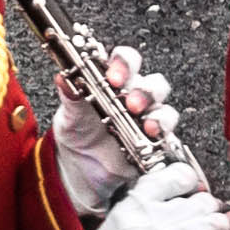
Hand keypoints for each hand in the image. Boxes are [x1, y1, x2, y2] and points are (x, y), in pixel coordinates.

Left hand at [46, 40, 178, 211]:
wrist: (81, 168)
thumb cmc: (78, 132)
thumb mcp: (70, 114)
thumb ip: (70, 95)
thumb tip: (62, 77)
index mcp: (113, 80)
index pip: (126, 61)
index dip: (124, 64)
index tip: (114, 77)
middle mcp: (133, 95)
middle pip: (152, 82)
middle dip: (145, 91)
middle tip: (131, 104)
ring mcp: (146, 117)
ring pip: (163, 107)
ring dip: (158, 114)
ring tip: (147, 125)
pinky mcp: (154, 140)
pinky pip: (167, 133)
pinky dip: (163, 132)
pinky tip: (153, 137)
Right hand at [75, 151, 229, 229]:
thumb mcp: (124, 212)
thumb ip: (153, 199)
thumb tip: (191, 191)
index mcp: (138, 200)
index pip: (178, 176)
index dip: (194, 180)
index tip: (197, 187)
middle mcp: (149, 218)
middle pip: (200, 201)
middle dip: (213, 206)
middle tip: (214, 211)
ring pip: (208, 227)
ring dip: (221, 227)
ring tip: (223, 228)